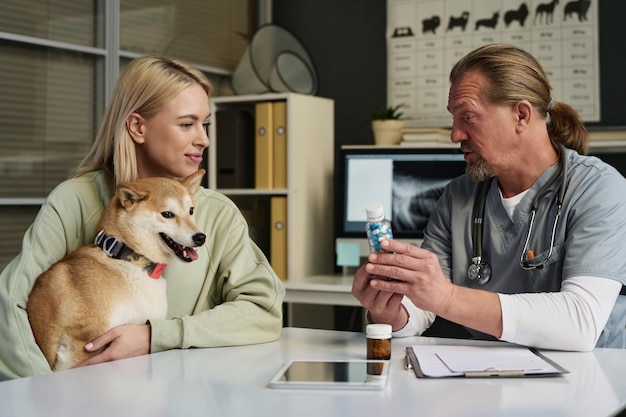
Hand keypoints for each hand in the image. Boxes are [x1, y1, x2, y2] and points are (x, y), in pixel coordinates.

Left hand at [74, 324, 150, 367]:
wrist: (151, 339)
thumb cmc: (134, 333)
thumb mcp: (116, 332)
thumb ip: (100, 340)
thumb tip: (87, 348)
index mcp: (111, 354)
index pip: (92, 363)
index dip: (80, 367)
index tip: (71, 370)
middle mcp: (116, 363)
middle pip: (98, 370)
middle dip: (87, 371)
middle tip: (77, 372)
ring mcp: (122, 367)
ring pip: (106, 372)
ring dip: (97, 372)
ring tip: (88, 372)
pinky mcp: (127, 367)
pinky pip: (114, 372)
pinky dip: (107, 372)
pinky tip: (104, 369)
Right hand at [352, 258, 406, 330]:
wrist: (386, 310)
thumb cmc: (378, 290)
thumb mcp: (371, 279)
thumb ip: (374, 266)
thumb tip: (382, 245)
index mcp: (357, 288)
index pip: (362, 273)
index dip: (371, 263)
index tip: (379, 254)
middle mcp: (364, 298)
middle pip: (375, 280)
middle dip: (386, 269)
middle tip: (395, 259)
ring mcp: (376, 305)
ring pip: (387, 288)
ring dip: (396, 277)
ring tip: (403, 268)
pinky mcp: (388, 309)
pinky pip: (397, 295)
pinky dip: (402, 286)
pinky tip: (406, 280)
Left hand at [364, 239, 502, 337]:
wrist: (444, 297)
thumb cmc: (433, 279)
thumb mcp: (428, 263)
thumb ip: (414, 257)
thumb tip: (393, 249)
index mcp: (427, 257)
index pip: (408, 248)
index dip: (393, 245)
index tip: (381, 242)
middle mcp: (424, 267)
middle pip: (400, 259)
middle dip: (383, 257)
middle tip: (371, 256)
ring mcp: (419, 279)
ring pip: (396, 272)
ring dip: (380, 269)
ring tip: (369, 267)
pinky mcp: (414, 291)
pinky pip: (395, 286)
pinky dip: (383, 284)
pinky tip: (374, 282)